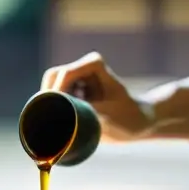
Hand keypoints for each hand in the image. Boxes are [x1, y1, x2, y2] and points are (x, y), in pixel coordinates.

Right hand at [40, 52, 154, 141]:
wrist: (138, 122)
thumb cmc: (128, 119)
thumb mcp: (107, 119)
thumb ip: (82, 115)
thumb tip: (60, 117)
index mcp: (94, 64)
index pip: (65, 75)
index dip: (57, 93)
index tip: (58, 115)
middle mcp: (83, 66)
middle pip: (52, 77)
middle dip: (50, 98)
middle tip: (53, 122)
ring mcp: (77, 77)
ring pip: (50, 88)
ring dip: (53, 106)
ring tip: (67, 125)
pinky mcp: (73, 90)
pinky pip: (54, 98)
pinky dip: (56, 110)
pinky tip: (69, 124)